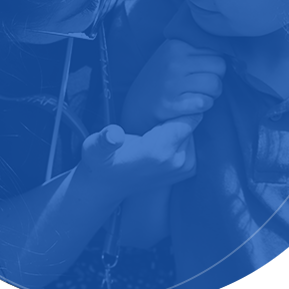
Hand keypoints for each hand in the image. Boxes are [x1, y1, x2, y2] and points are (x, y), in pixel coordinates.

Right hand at [81, 114, 201, 196]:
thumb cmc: (102, 161)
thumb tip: (114, 135)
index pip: (189, 117)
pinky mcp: (188, 170)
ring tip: (157, 126)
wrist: (107, 187)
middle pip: (192, 123)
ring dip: (179, 125)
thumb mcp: (95, 148)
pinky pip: (193, 142)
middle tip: (156, 114)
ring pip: (193, 131)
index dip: (180, 105)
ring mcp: (185, 168)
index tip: (165, 101)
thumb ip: (104, 140)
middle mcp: (177, 161)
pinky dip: (182, 136)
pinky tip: (163, 136)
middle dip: (178, 114)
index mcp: (159, 151)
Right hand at [122, 39, 225, 134]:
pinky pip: (204, 103)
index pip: (217, 51)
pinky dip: (204, 105)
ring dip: (213, 94)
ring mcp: (171, 83)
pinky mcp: (171, 104)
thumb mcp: (173, 54)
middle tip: (204, 85)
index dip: (214, 64)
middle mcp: (174, 61)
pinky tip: (194, 105)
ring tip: (200, 95)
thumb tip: (228, 49)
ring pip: (215, 85)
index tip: (202, 72)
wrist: (137, 104)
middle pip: (220, 67)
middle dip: (217, 78)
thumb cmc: (162, 78)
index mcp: (176, 45)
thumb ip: (196, 48)